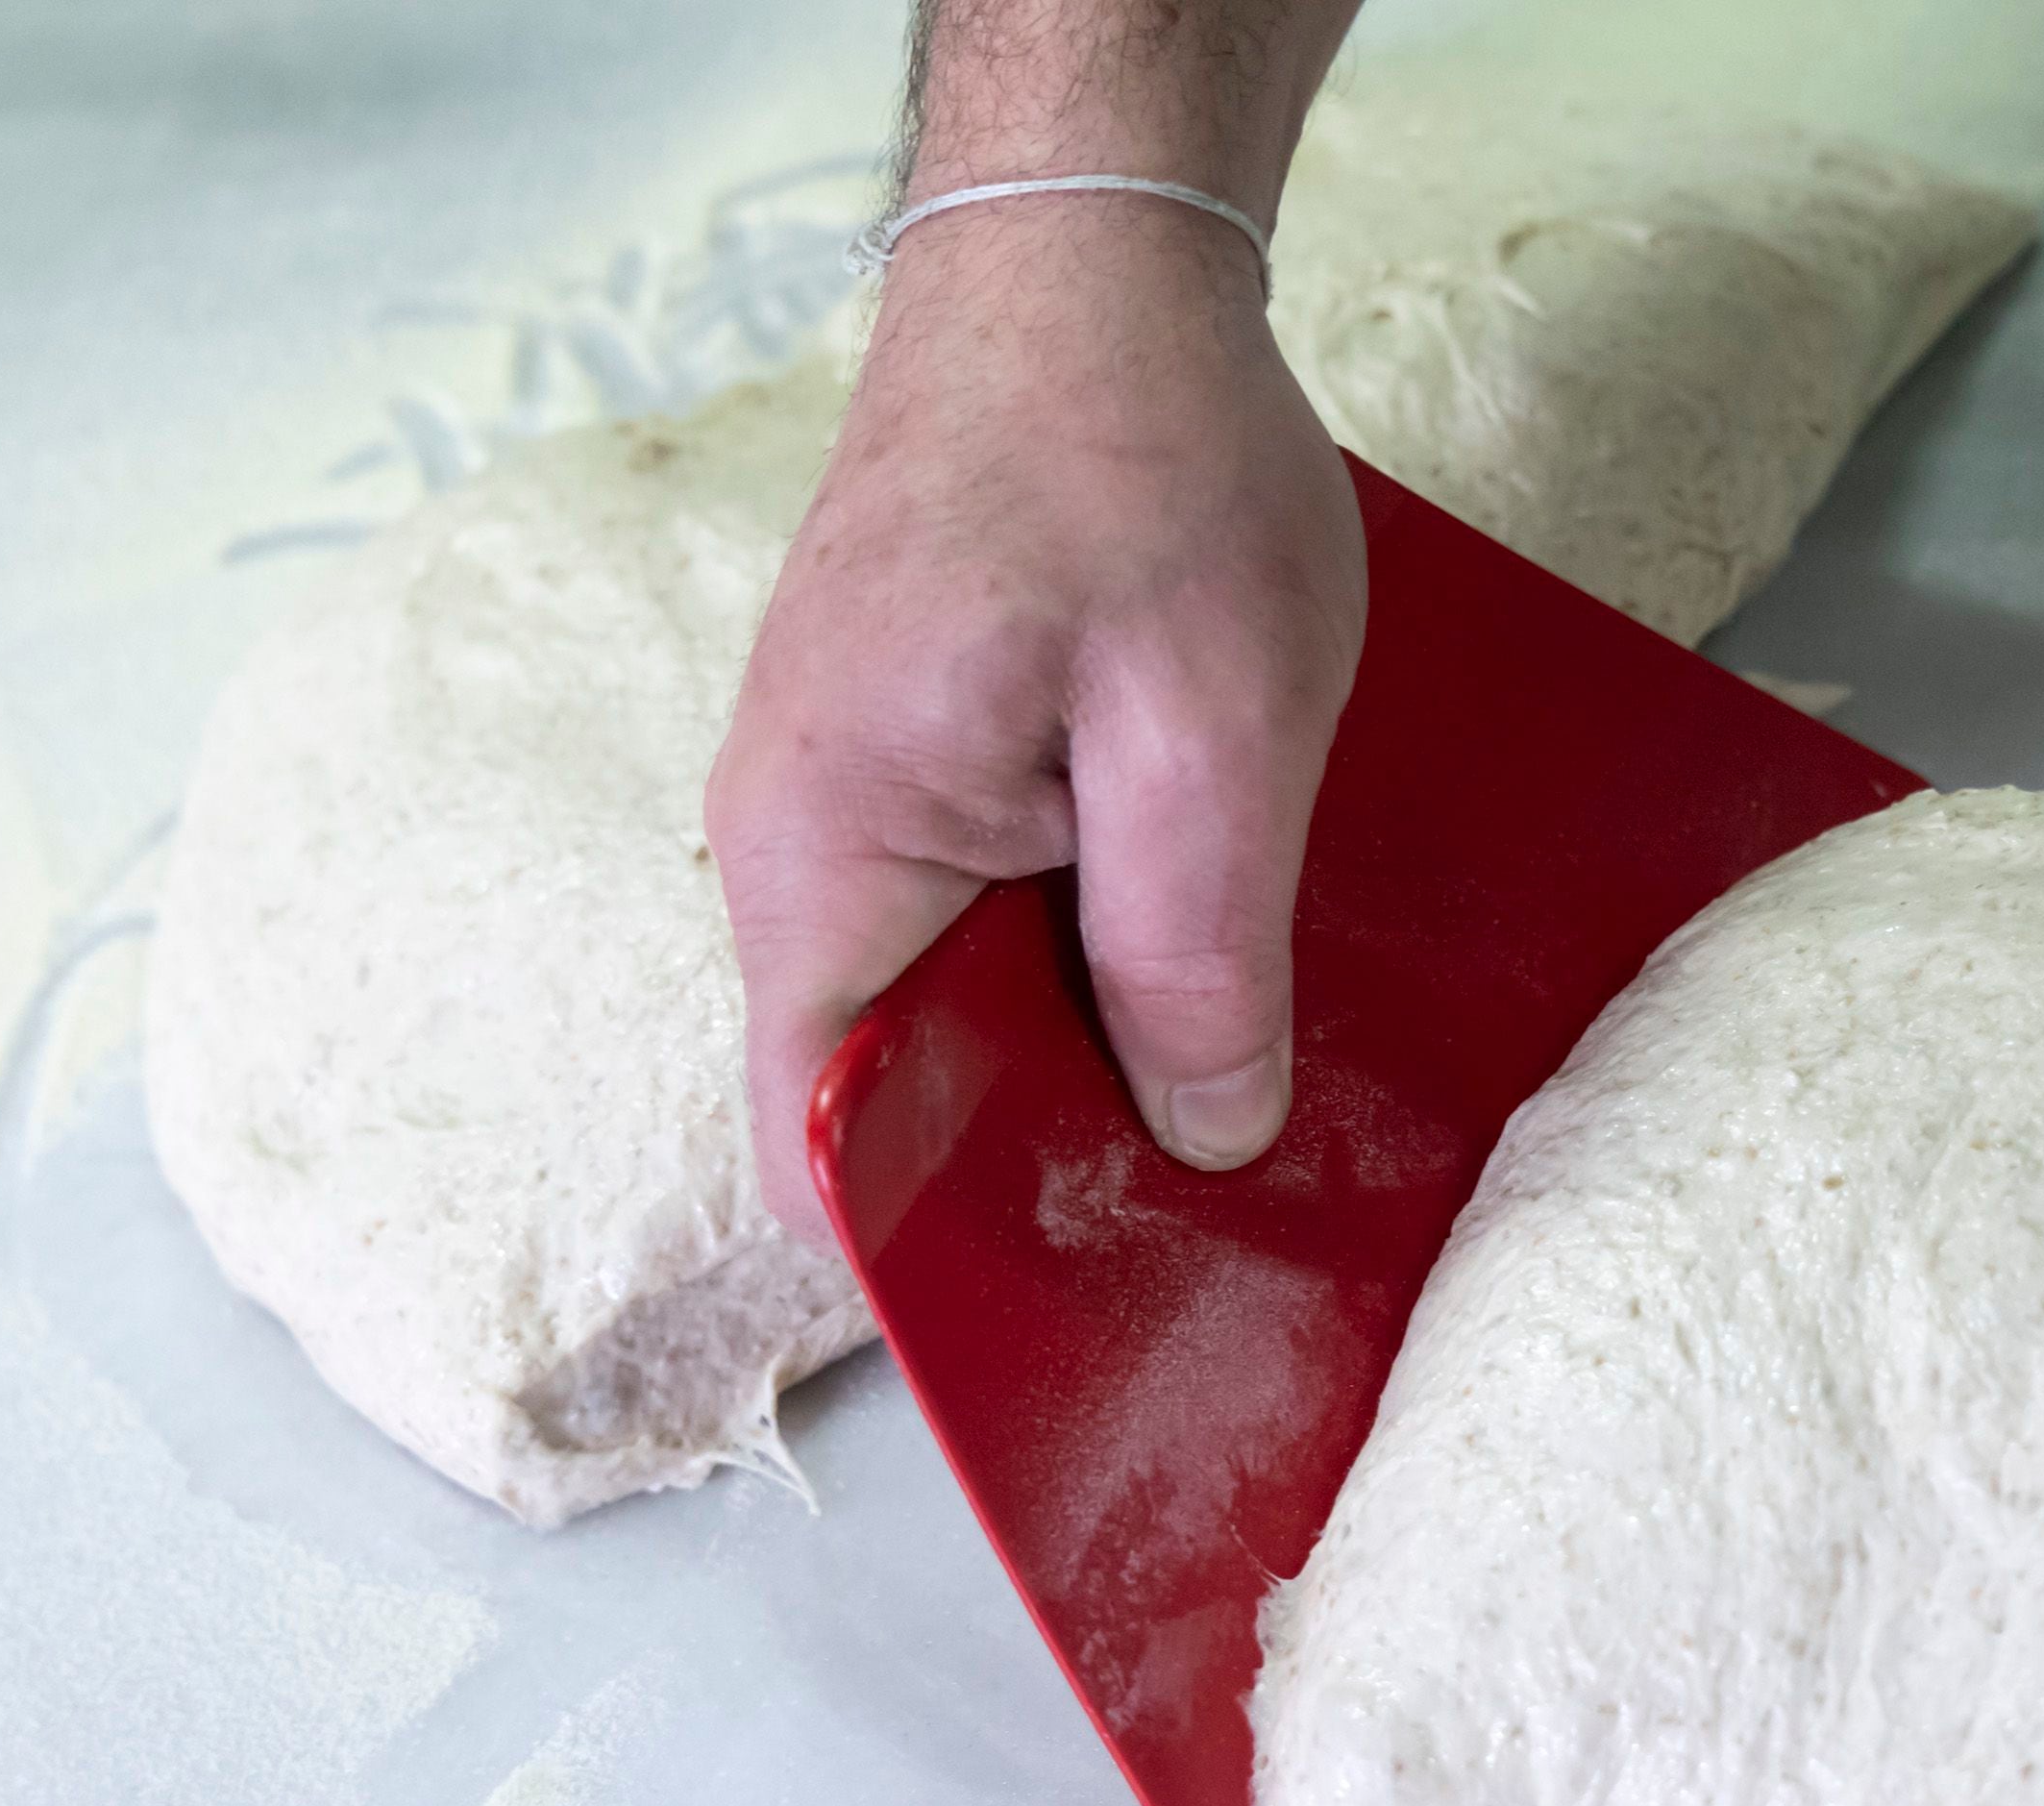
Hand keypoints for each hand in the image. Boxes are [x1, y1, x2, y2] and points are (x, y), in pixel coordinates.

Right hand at [706, 195, 1365, 1241]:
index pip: (821, 1138)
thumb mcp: (1207, 730)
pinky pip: (993, 914)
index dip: (943, 1246)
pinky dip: (1094, 956)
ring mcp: (859, 797)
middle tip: (1220, 1207)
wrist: (1089, 263)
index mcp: (827, 857)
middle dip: (1048, 1155)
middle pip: (901, 1084)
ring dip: (1087, 1049)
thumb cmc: (1138, 462)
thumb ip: (1188, 954)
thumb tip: (1199, 1139)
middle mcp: (806, 845)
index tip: (1088, 1305)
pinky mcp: (929, 757)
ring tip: (1236, 1089)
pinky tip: (1211, 958)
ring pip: (960, 999)